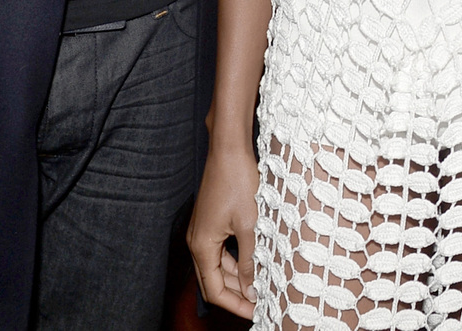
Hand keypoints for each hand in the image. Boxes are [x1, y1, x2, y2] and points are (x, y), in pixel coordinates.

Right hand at [187, 143, 260, 318]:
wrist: (229, 149)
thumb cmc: (237, 181)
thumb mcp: (250, 225)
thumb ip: (251, 260)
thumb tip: (253, 288)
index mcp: (202, 246)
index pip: (214, 290)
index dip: (235, 305)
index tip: (256, 312)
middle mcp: (198, 242)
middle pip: (214, 281)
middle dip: (237, 295)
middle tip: (263, 304)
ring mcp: (203, 232)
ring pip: (218, 267)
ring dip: (238, 279)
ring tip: (263, 288)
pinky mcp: (211, 222)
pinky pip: (221, 251)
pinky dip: (236, 261)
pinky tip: (255, 264)